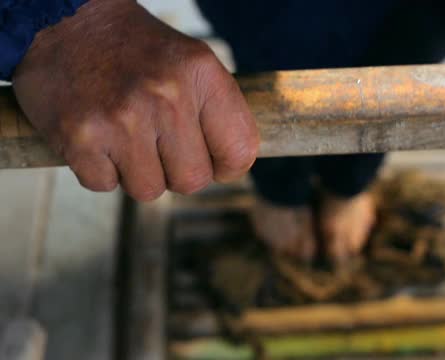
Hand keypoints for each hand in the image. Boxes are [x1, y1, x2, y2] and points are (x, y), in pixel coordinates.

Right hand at [12, 0, 258, 200]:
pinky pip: (105, 185)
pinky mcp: (81, 137)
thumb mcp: (191, 61)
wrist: (62, 19)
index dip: (227, 166)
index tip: (212, 161)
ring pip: (149, 189)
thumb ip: (217, 109)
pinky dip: (100, 170)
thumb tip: (235, 163)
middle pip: (193, 180)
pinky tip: (97, 137)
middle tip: (157, 142)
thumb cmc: (134, 48)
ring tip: (124, 136)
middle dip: (176, 171)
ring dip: (137, 172)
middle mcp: (166, 95)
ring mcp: (123, 118)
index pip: (240, 150)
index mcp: (201, 73)